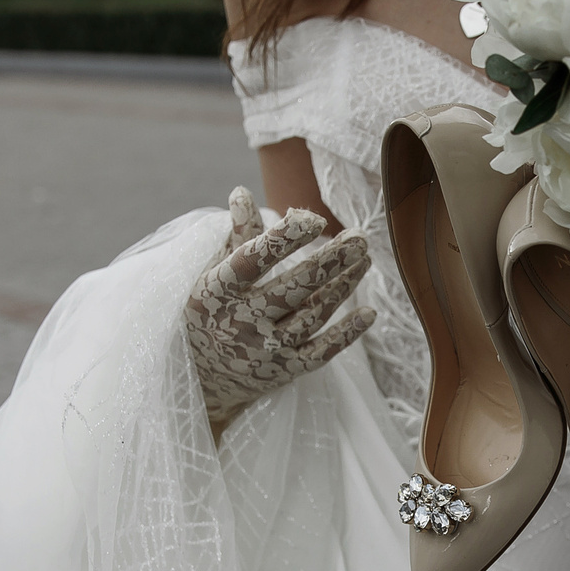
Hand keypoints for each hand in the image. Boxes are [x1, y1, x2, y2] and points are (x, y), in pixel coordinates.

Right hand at [185, 186, 375, 433]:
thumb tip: (241, 193)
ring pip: (313, 314)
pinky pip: (321, 352)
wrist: (201, 377)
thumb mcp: (214, 274)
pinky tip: (368, 312)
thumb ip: (237, 238)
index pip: (253, 259)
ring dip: (343, 285)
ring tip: (365, 259)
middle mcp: (241, 321)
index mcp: (218, 289)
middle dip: (331, 259)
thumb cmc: (211, 311)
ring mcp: (264, 349)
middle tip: (359, 236)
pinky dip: (347, 334)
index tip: (314, 219)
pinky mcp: (284, 370)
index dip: (284, 238)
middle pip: (293, 287)